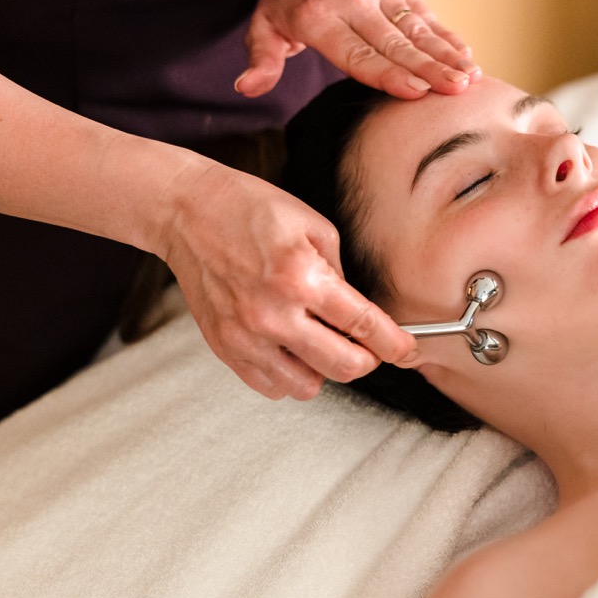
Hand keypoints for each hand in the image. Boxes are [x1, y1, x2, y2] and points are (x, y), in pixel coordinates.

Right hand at [159, 160, 415, 399]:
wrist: (188, 213)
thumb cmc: (249, 210)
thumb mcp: (313, 226)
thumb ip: (341, 273)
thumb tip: (358, 312)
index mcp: (301, 276)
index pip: (363, 325)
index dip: (395, 344)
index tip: (408, 351)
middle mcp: (273, 313)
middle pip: (343, 367)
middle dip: (366, 360)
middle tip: (367, 346)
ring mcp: (246, 336)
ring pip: (307, 387)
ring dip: (324, 370)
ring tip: (320, 342)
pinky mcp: (225, 348)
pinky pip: (270, 386)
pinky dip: (288, 375)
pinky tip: (290, 348)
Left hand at [236, 0, 480, 99]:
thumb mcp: (264, 23)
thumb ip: (261, 59)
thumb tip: (246, 87)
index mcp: (318, 16)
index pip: (357, 52)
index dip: (388, 72)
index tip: (415, 90)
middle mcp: (353, 0)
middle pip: (395, 43)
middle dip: (428, 68)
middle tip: (454, 90)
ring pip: (418, 30)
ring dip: (446, 55)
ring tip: (469, 78)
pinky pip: (427, 17)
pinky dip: (448, 38)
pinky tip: (468, 57)